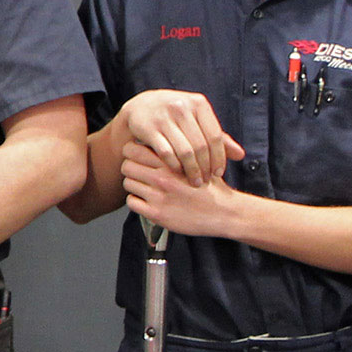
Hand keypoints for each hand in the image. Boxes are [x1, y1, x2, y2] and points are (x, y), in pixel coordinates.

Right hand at [118, 90, 243, 186]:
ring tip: (194, 182)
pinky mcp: (149, 127)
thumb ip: (218, 137)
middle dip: (205, 167)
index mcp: (198, 103)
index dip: (219, 158)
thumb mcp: (197, 120)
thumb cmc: (175, 116)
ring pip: (185, 151)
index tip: (218, 173)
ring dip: (191, 171)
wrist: (141, 106)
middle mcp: (181, 106)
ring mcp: (164, 116)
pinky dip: (174, 166)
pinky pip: (166, 153)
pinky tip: (178, 173)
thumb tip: (240, 155)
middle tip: (206, 181)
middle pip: (201, 145)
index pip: (215, 136)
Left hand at [119, 141, 244, 239]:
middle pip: (126, 165)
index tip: (138, 157)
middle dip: (132, 168)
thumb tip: (157, 136)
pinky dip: (137, 202)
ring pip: (128, 183)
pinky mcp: (157, 214)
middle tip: (140, 173)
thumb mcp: (199, 159)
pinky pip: (132, 202)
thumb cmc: (211, 186)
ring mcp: (158, 196)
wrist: (225, 212)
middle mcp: (162, 178)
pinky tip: (148, 201)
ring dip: (135, 185)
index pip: (133, 149)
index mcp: (171, 161)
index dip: (132, 152)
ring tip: (146, 188)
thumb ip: (178, 148)